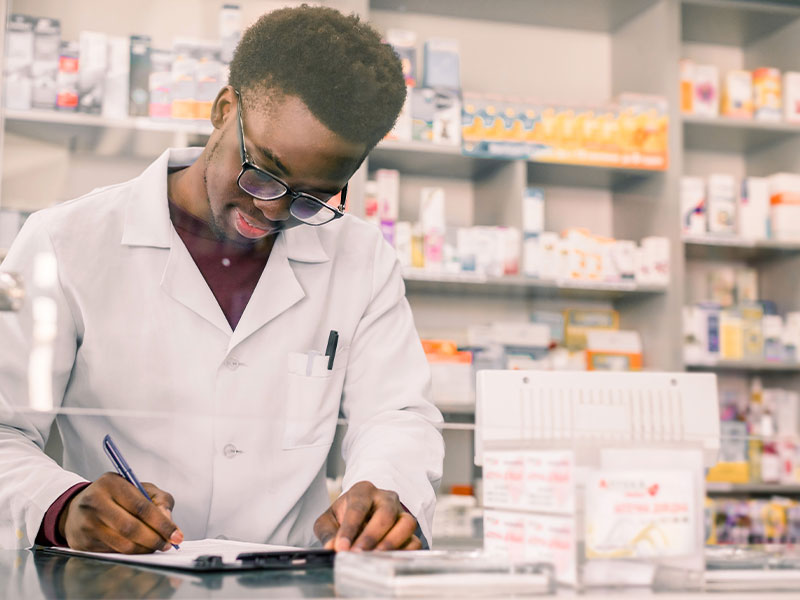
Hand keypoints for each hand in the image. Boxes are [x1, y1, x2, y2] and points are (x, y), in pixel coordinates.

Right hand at [59, 472, 183, 553]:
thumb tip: (168, 521)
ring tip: (156, 546)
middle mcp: (95, 502)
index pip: (141, 507)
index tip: (176, 535)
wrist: (77, 507)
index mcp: (111, 483)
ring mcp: (87, 524)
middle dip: (155, 539)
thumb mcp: (139, 487)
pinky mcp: (83, 543)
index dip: (162, 523)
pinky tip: (139, 547)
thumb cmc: (115, 496)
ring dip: (145, 548)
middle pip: (131, 528)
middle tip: (168, 544)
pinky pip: (114, 552)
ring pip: (123, 544)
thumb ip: (160, 500)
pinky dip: (131, 553)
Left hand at [314, 481, 421, 551]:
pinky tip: (388, 562)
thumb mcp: (329, 520)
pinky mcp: (409, 531)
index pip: (358, 507)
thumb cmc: (344, 517)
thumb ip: (327, 533)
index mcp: (363, 491)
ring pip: (407, 523)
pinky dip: (405, 552)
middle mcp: (386, 498)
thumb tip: (331, 548)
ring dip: (392, 542)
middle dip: (371, 536)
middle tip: (357, 554)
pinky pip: (415, 541)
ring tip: (375, 557)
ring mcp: (401, 513)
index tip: (341, 547)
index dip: (349, 528)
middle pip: (385, 513)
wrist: (361, 517)